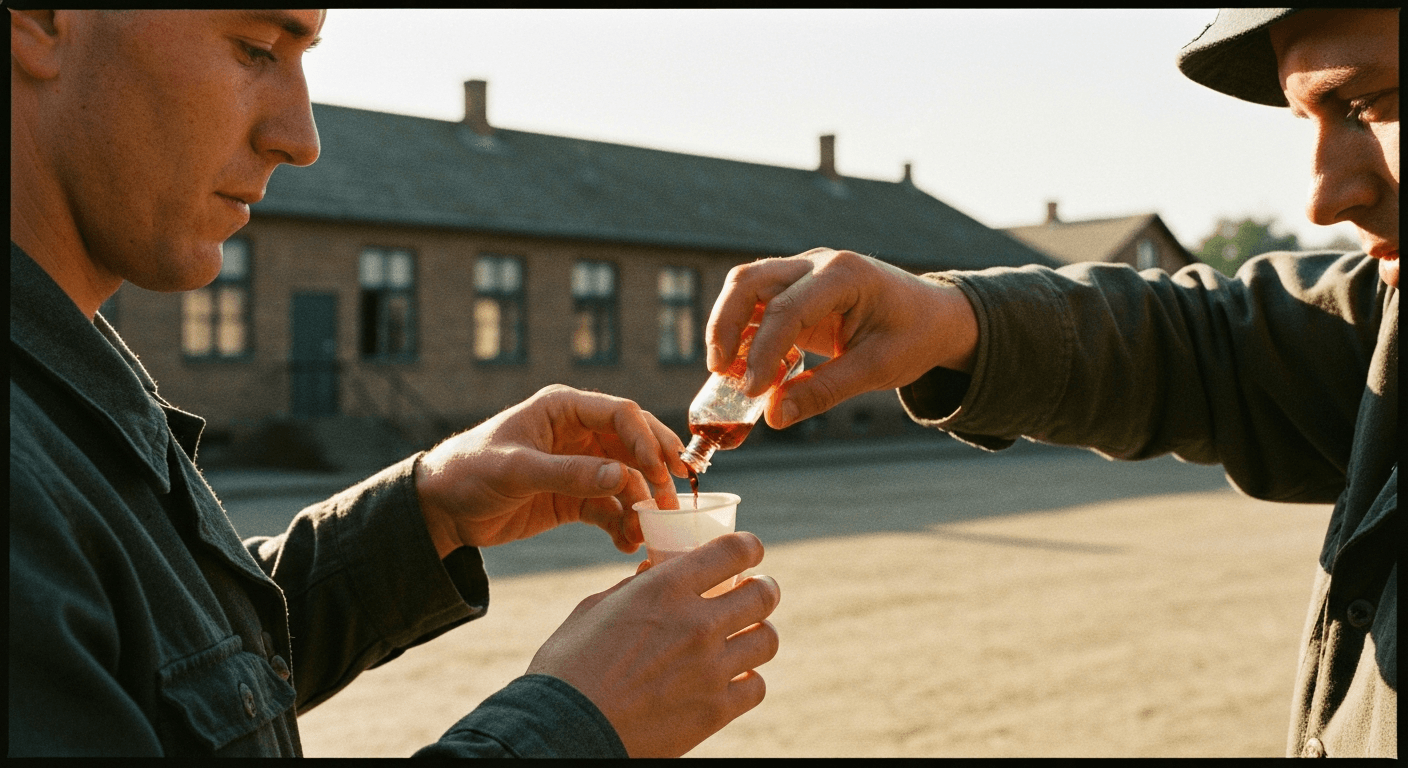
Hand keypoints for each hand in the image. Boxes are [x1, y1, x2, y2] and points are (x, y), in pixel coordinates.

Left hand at [414, 385, 688, 557]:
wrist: (440, 509)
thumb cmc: (470, 471)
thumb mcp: (517, 470)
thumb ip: (569, 473)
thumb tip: (622, 477)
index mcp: (564, 409)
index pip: (621, 414)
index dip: (646, 439)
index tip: (661, 471)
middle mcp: (578, 433)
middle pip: (634, 445)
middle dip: (657, 470)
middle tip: (676, 497)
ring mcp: (579, 466)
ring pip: (626, 480)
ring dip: (641, 505)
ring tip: (649, 531)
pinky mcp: (573, 498)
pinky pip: (609, 508)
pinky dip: (621, 525)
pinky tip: (626, 544)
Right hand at [526, 532, 780, 757]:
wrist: (563, 731)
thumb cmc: (568, 667)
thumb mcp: (594, 610)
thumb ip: (633, 588)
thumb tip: (655, 573)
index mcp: (664, 589)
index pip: (734, 550)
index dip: (749, 546)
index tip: (749, 551)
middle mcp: (696, 623)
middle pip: (764, 594)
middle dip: (763, 589)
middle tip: (754, 593)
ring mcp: (710, 669)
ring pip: (767, 639)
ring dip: (757, 633)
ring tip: (744, 636)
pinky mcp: (714, 711)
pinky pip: (756, 687)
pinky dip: (748, 680)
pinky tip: (731, 677)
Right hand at [707, 248, 978, 428]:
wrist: (935, 316)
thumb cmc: (913, 337)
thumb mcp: (876, 369)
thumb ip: (823, 391)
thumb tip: (773, 416)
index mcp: (844, 276)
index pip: (787, 309)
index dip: (762, 352)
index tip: (750, 392)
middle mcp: (818, 264)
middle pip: (750, 281)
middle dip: (726, 325)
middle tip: (719, 371)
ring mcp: (804, 271)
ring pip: (746, 285)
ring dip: (728, 325)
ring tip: (724, 371)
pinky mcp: (797, 287)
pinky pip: (758, 302)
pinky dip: (744, 330)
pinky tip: (743, 365)